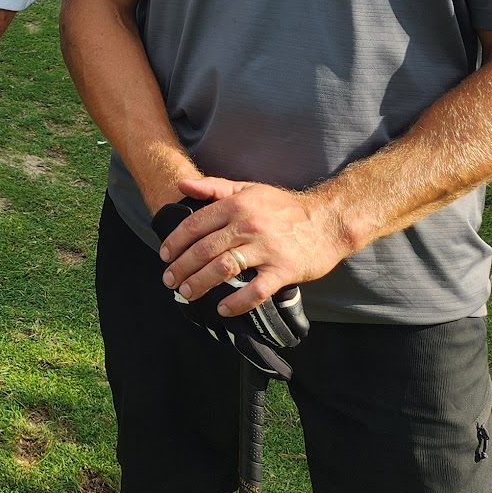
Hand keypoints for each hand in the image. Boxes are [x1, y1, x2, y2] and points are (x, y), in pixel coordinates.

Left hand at [150, 198, 307, 377]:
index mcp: (237, 206)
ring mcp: (266, 249)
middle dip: (181, 267)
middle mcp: (248, 226)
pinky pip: (255, 291)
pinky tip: (222, 309)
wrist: (327, 221)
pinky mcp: (283, 270)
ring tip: (187, 294)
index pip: (195, 225)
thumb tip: (180, 183)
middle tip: (169, 280)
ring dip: (200, 284)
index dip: (175, 242)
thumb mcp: (248, 189)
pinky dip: (236, 303)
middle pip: (204, 250)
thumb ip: (214, 188)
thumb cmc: (284, 208)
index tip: (164, 255)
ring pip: (224, 269)